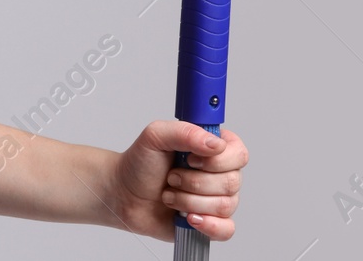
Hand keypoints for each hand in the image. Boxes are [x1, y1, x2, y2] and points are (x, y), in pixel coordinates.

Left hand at [108, 120, 246, 241]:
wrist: (124, 193)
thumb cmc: (140, 163)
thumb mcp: (155, 136)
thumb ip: (184, 132)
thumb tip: (215, 144)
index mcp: (212, 148)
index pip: (238, 153)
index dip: (216, 160)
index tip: (191, 159)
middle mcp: (219, 174)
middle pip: (232, 182)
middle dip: (194, 181)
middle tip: (171, 177)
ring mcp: (217, 199)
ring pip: (225, 205)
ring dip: (188, 200)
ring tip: (169, 194)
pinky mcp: (211, 223)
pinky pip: (226, 229)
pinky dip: (207, 225)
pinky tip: (189, 217)